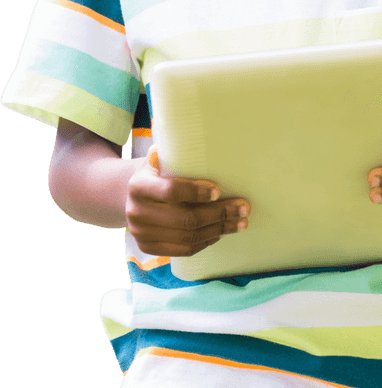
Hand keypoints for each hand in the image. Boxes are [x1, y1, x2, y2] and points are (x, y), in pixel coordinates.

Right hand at [125, 146, 250, 256]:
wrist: (131, 197)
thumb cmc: (155, 174)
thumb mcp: (158, 160)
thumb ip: (170, 152)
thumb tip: (189, 137)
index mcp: (138, 186)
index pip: (171, 191)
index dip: (197, 192)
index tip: (219, 190)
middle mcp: (136, 213)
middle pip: (185, 218)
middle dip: (219, 214)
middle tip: (243, 208)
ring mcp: (141, 234)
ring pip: (188, 237)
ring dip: (218, 229)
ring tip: (240, 222)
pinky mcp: (149, 248)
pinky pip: (184, 250)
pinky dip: (206, 242)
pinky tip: (220, 232)